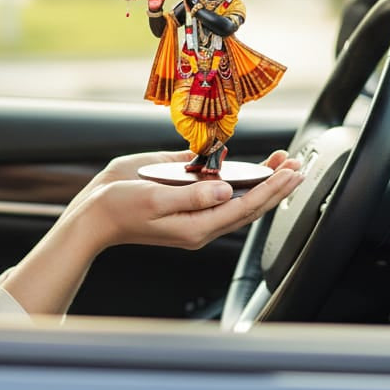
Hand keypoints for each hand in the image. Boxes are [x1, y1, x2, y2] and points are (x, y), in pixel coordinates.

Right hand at [69, 149, 303, 253]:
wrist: (92, 215)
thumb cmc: (118, 208)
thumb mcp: (155, 200)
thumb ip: (192, 195)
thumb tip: (227, 189)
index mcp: (197, 226)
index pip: (246, 206)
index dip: (271, 188)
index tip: (290, 172)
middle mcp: (200, 221)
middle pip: (249, 204)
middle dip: (275, 184)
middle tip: (297, 164)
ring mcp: (192, 212)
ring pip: (237, 198)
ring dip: (261, 180)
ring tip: (281, 164)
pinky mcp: (183, 200)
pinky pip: (217, 192)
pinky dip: (236, 179)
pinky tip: (244, 166)